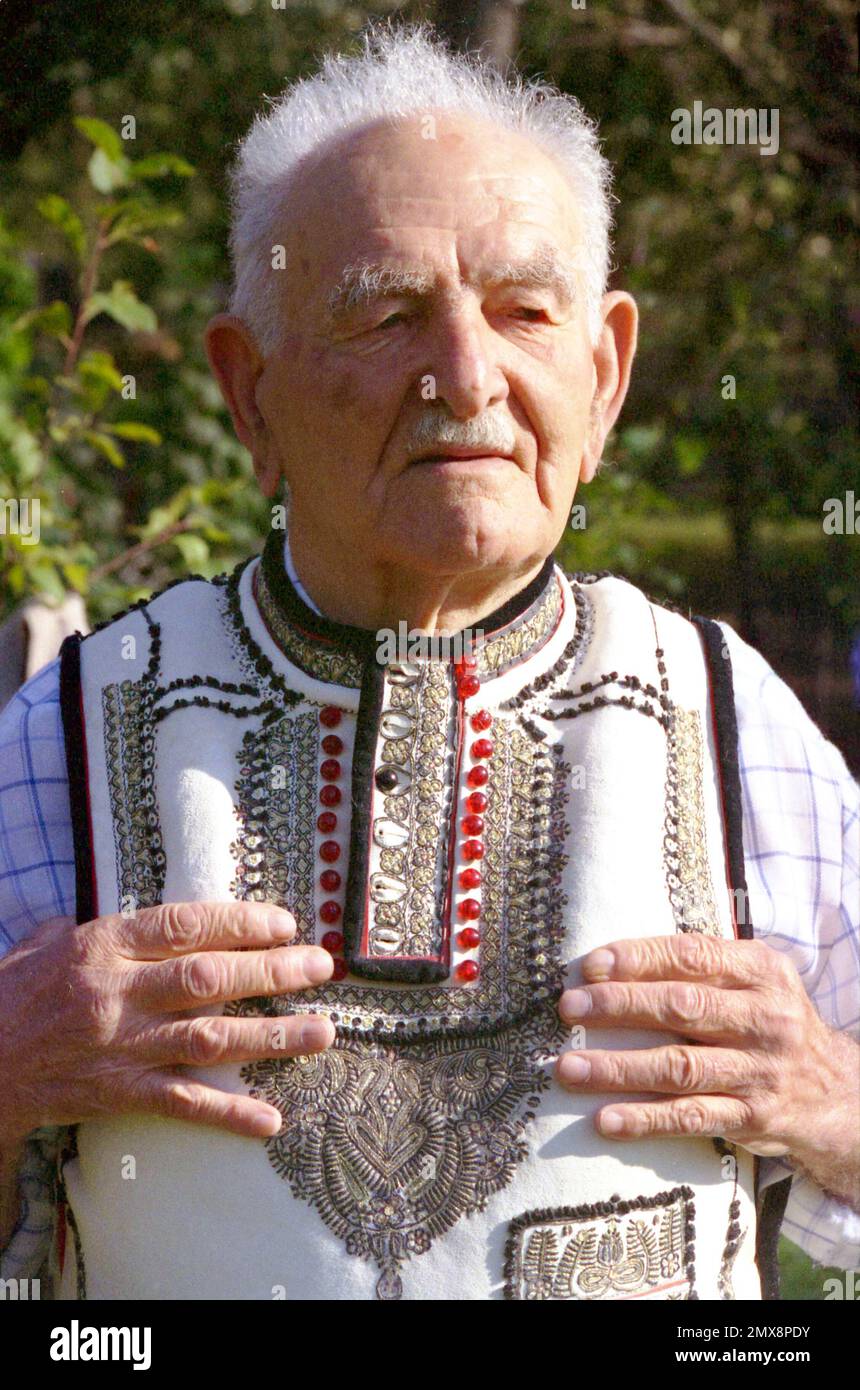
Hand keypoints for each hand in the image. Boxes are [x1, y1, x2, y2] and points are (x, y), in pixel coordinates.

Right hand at [0, 901, 334, 1144]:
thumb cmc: (14, 995)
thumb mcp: (47, 942)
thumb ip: (104, 926)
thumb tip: (150, 918)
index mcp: (104, 945)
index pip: (185, 925)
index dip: (240, 922)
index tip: (286, 923)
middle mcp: (119, 993)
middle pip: (209, 978)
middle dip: (272, 971)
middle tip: (322, 968)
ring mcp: (122, 1046)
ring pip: (208, 1038)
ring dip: (270, 1037)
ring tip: (321, 1033)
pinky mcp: (118, 1093)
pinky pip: (181, 1104)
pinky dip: (227, 1113)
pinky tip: (270, 1119)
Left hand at [555, 933, 859, 1208]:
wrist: (835, 1091)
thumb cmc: (769, 1021)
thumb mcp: (753, 980)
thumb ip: (700, 966)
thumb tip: (610, 962)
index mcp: (761, 972)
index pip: (692, 956)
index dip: (640, 959)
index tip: (592, 966)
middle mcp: (763, 1018)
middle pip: (682, 1008)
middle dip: (619, 1006)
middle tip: (570, 1008)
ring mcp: (758, 1071)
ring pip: (679, 1067)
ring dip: (619, 1069)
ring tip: (570, 1068)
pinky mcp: (752, 1117)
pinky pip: (691, 1117)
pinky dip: (646, 1120)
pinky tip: (607, 1120)